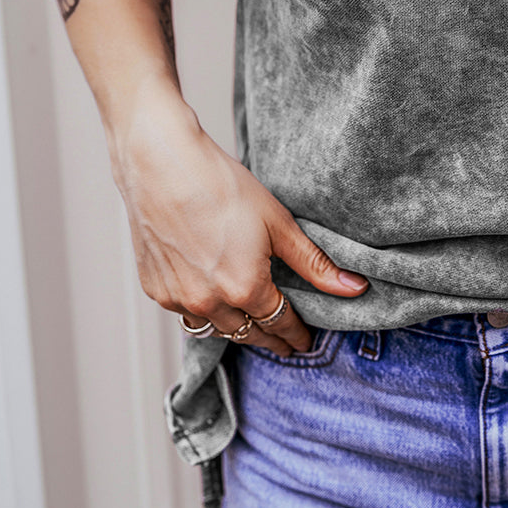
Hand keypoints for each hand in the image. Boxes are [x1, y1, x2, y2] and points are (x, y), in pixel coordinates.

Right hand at [110, 80, 367, 354]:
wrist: (162, 165)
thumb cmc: (221, 186)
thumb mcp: (278, 224)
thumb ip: (314, 263)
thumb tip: (352, 287)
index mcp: (245, 289)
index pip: (279, 324)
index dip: (295, 335)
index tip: (304, 341)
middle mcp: (210, 303)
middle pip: (248, 333)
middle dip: (270, 339)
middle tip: (284, 343)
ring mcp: (178, 298)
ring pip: (215, 328)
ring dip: (236, 329)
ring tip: (251, 326)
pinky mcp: (155, 288)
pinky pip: (185, 313)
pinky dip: (203, 312)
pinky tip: (213, 302)